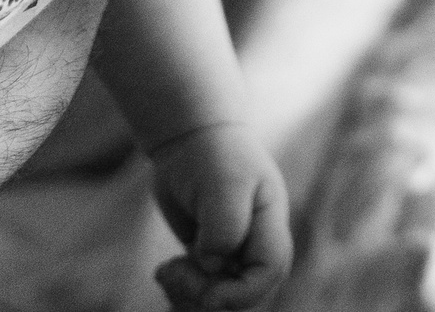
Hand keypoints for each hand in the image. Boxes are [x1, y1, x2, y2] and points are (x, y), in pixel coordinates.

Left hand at [148, 121, 292, 309]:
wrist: (191, 139)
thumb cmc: (213, 154)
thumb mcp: (223, 183)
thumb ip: (224, 226)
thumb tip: (213, 264)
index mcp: (270, 226)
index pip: (269, 274)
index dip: (240, 293)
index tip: (204, 289)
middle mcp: (255, 246)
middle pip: (245, 297)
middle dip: (207, 298)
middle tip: (174, 272)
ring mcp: (232, 255)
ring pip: (220, 301)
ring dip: (188, 298)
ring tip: (166, 271)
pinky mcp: (209, 259)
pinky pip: (200, 294)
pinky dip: (180, 293)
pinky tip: (164, 271)